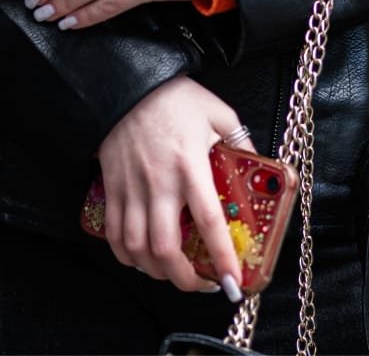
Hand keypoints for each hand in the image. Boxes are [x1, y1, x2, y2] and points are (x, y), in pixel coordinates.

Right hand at [97, 75, 254, 296]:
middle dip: (184, 279)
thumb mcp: (217, 112)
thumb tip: (257, 162)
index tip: (233, 282)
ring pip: (137, 248)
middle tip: (202, 284)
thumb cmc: (175, 97)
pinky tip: (141, 258)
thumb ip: (240, 139)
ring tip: (174, 273)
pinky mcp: (112, 187)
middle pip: (165, 248)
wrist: (128, 83)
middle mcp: (159, 182)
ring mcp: (131, 187)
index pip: (208, 220)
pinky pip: (114, 234)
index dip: (221, 257)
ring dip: (155, 271)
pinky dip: (126, 255)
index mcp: (190, 165)